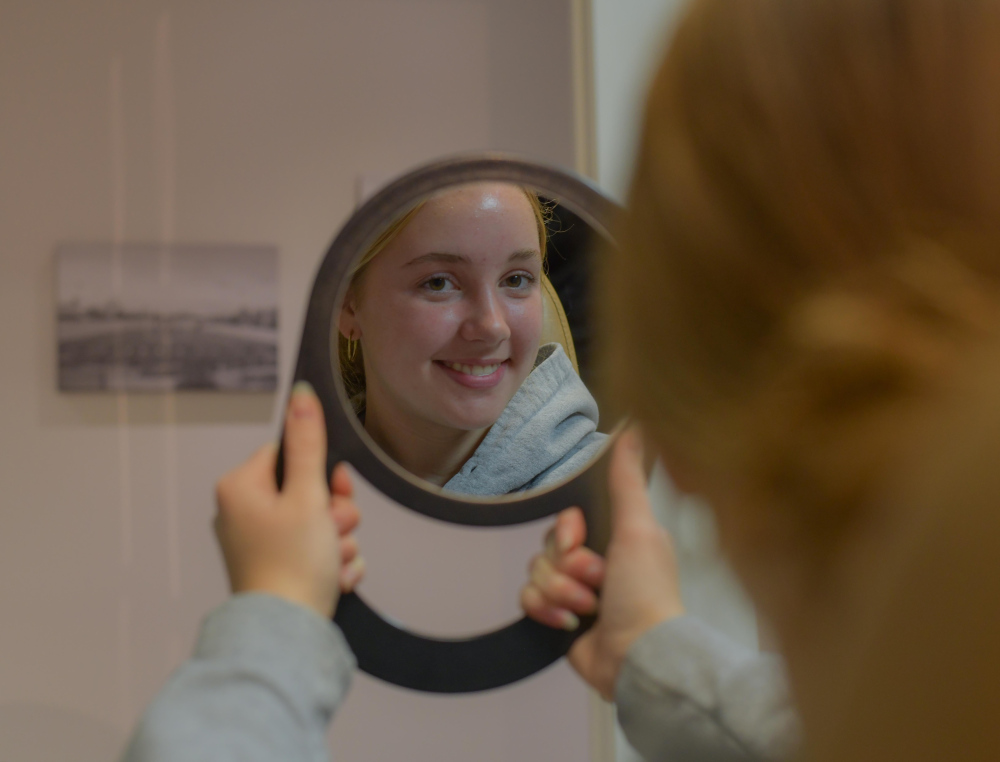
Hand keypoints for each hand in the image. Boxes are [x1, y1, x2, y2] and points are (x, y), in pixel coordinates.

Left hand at [214, 382, 364, 617]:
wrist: (287, 635)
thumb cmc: (291, 564)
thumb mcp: (307, 495)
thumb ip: (308, 443)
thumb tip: (301, 394)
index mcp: (241, 487)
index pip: (291, 454)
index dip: (323, 473)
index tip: (336, 490)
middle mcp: (242, 512)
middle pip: (309, 490)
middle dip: (335, 512)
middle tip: (334, 529)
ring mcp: (258, 543)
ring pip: (318, 522)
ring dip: (338, 540)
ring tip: (332, 560)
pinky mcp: (275, 567)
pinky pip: (315, 550)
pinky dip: (331, 562)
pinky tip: (332, 577)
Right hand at [521, 428, 683, 699]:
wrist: (637, 658)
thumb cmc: (647, 594)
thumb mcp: (639, 529)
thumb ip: (627, 481)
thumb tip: (635, 429)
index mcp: (614, 537)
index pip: (567, 519)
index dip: (567, 531)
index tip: (580, 542)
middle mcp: (594, 561)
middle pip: (548, 545)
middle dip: (567, 567)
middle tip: (596, 582)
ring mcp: (576, 591)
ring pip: (536, 573)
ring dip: (560, 592)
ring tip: (589, 607)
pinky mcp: (558, 616)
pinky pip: (528, 599)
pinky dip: (546, 611)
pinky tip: (570, 622)